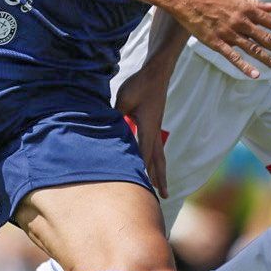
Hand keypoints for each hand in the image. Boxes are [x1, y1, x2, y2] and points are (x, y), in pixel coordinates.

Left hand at [115, 66, 171, 195]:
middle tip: (163, 197)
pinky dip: (156, 159)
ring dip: (160, 172)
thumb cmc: (139, 84)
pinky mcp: (154, 123)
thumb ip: (116, 116)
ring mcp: (156, 128)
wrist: (156, 72)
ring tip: (162, 187)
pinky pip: (156, 147)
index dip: (141, 171)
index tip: (141, 188)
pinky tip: (153, 164)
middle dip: (159, 179)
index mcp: (148, 127)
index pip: (144, 154)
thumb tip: (107, 129)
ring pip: (159, 155)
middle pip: (158, 160)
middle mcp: (155, 131)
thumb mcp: (123, 100)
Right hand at [164, 0, 270, 78]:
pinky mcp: (216, 42)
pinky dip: (244, 66)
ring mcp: (230, 33)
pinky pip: (233, 57)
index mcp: (248, 9)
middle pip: (268, 38)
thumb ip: (256, 3)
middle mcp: (242, 22)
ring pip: (254, 50)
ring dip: (270, 61)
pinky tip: (255, 76)